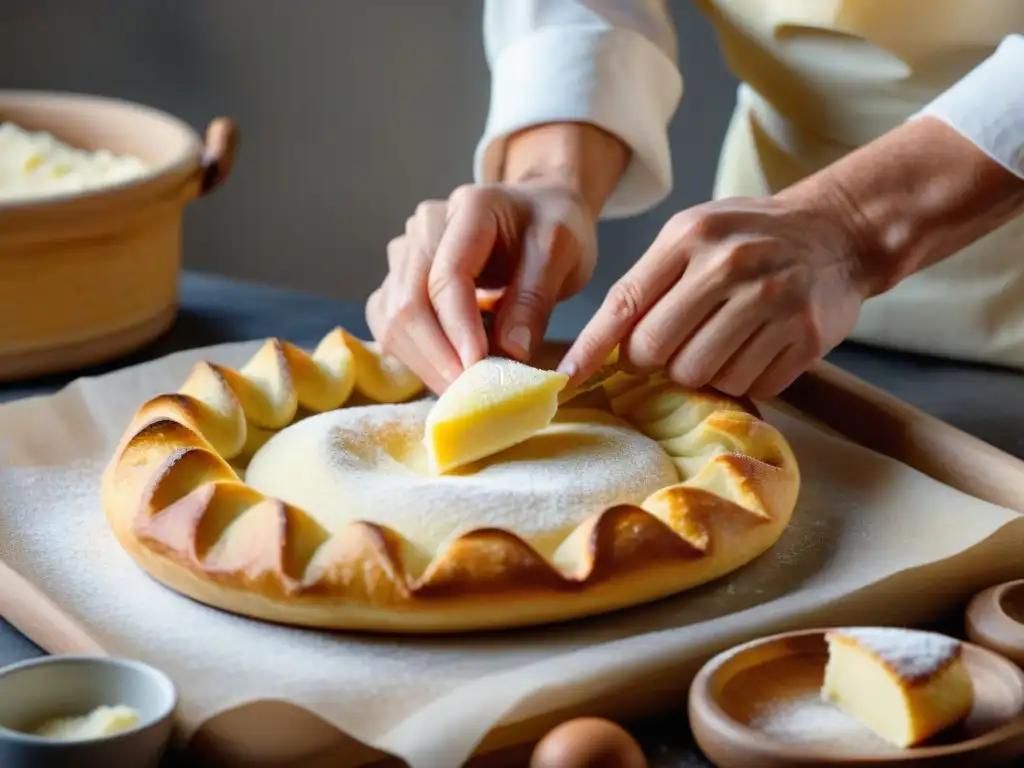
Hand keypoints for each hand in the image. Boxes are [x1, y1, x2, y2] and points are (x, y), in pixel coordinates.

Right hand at [366, 181, 596, 393]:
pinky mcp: (399, 282)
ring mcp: (405, 254)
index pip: (448, 276)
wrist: (539, 210)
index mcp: (468, 209)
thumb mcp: (562, 252)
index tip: (480, 370)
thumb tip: (510, 354)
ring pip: (392, 321)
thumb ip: (535, 298)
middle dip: (439, 357)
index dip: (460, 328)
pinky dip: (416, 359)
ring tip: (465, 394)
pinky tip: (448, 376)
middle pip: (409, 303)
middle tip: (472, 397)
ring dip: (425, 364)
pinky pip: (391, 328)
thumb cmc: (553, 227)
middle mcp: (424, 228)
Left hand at [559, 194, 872, 398]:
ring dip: (701, 371)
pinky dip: (743, 377)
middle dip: (653, 362)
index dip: (590, 348)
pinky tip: (755, 346)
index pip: (625, 304)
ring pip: (701, 375)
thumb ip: (646, 283)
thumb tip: (597, 350)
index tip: (565, 380)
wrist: (836, 232)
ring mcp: (772, 301)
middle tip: (669, 350)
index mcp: (690, 236)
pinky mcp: (805, 337)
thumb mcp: (691, 237)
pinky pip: (748, 386)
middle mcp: (730, 265)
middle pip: (656, 350)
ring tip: (721, 340)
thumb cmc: (747, 239)